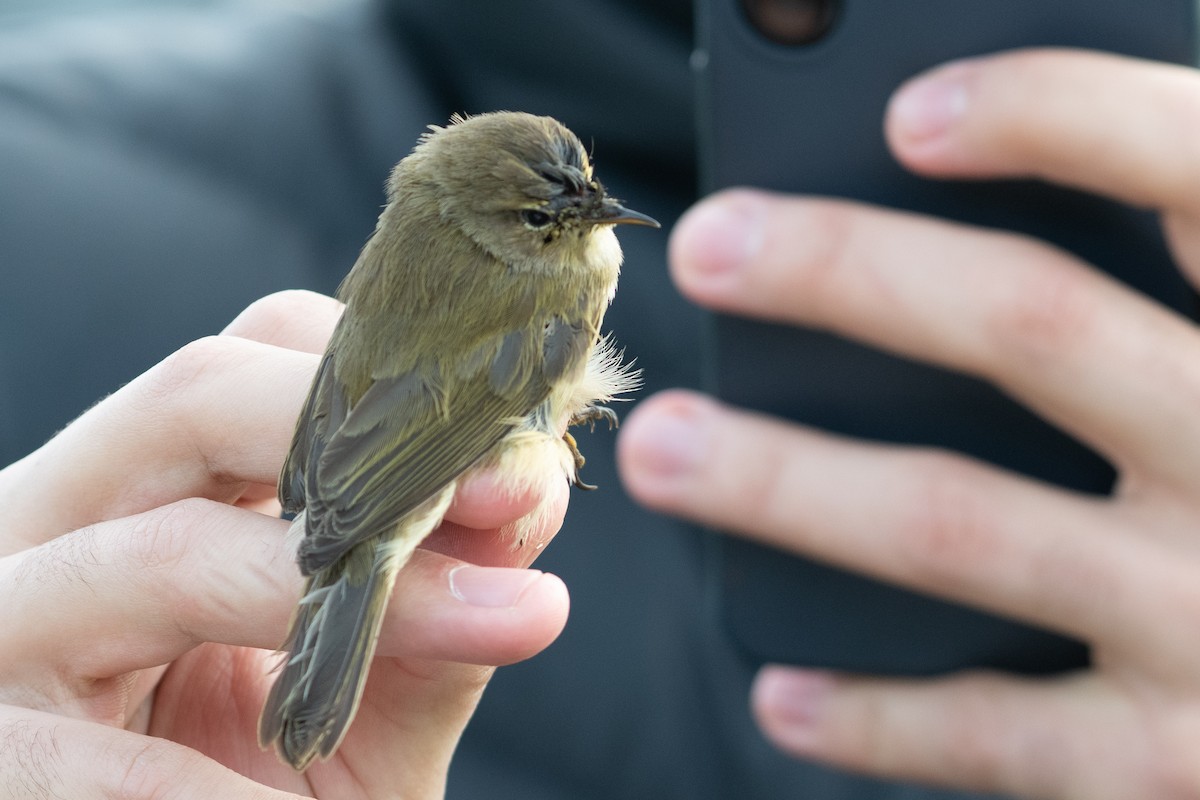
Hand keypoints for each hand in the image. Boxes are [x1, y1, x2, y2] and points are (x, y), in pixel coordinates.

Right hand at [0, 290, 569, 798]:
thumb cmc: (273, 783)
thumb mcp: (371, 693)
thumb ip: (434, 601)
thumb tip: (527, 494)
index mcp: (152, 493)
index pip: (257, 360)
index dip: (389, 383)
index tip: (520, 453)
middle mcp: (62, 529)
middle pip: (195, 397)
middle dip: (365, 431)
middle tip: (511, 489)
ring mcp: (9, 633)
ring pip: (159, 552)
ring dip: (333, 586)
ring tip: (492, 624)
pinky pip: (96, 763)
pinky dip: (217, 785)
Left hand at [619, 50, 1199, 798]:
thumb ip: (1181, 290)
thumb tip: (1004, 201)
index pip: (1199, 167)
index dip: (1055, 117)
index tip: (905, 112)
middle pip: (1033, 328)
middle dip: (849, 275)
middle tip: (711, 248)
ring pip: (961, 525)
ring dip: (788, 483)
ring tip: (662, 449)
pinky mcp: (1174, 765)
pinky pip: (996, 733)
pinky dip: (873, 715)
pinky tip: (779, 687)